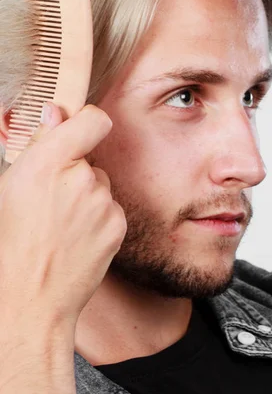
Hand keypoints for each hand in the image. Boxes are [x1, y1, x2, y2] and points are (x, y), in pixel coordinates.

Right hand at [0, 103, 126, 334]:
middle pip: (92, 158)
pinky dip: (98, 218)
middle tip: (53, 200)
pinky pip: (110, 208)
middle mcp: (81, 179)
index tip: (79, 130)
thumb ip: (40, 143)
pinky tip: (77, 237)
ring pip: (101, 185)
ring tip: (62, 225)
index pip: (93, 119)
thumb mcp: (12, 185)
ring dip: (87, 197)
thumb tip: (56, 112)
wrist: (30, 298)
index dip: (86, 122)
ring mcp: (103, 203)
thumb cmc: (12, 243)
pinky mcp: (118, 224)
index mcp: (48, 163)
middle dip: (77, 171)